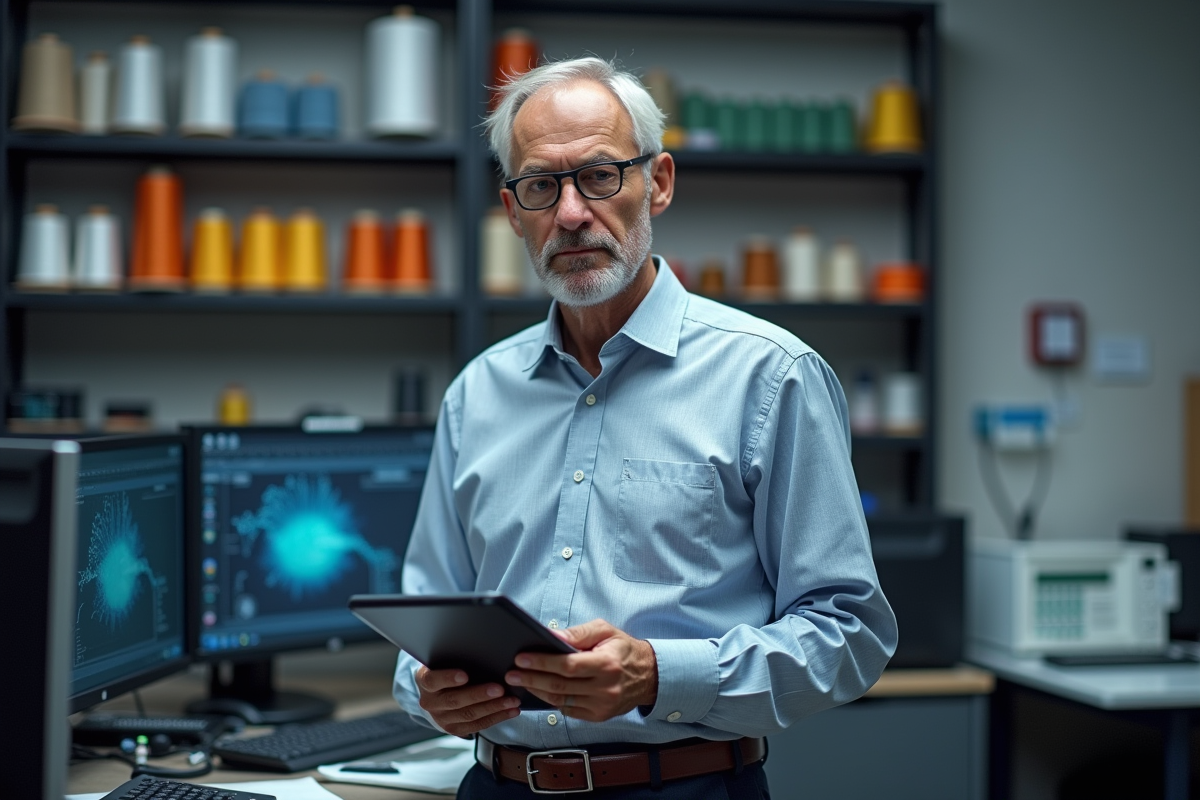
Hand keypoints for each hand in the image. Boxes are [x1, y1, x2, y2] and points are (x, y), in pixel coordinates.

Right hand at [415, 666, 520, 737]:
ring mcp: (442, 718)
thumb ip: (456, 658)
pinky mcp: (454, 729)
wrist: (435, 692)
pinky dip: (497, 717)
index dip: (448, 678)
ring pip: (469, 715)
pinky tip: (511, 711)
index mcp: (425, 682)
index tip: (464, 675)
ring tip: (512, 700)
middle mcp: (431, 703)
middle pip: (455, 700)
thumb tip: (483, 651)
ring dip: (494, 708)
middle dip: (480, 695)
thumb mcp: (442, 661)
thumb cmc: (444, 669)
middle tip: (500, 689)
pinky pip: (477, 725)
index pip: (433, 680)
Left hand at [505, 619, 658, 722]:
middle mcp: (605, 688)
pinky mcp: (598, 716)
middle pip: (560, 685)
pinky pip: (568, 710)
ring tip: (519, 681)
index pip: (567, 665)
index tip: (521, 658)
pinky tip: (538, 690)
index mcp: (606, 664)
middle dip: (532, 679)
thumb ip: (578, 633)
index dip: (542, 662)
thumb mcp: (605, 631)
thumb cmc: (623, 649)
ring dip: (537, 691)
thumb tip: (551, 635)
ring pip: (560, 700)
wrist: (649, 675)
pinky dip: (550, 700)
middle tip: (511, 673)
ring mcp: (601, 705)